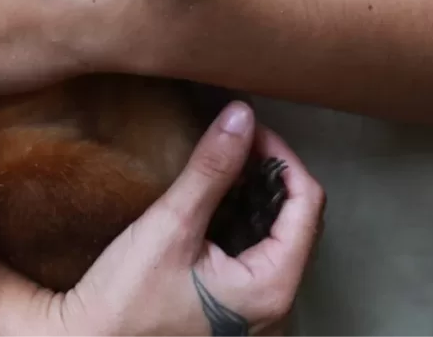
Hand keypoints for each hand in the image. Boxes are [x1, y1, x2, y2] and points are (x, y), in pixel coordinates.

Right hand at [0, 101, 321, 336]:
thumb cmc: (125, 303)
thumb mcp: (171, 226)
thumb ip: (211, 169)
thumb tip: (240, 118)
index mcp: (273, 288)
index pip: (306, 204)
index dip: (282, 157)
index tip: (250, 131)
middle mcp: (276, 308)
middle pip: (298, 222)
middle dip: (271, 175)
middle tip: (237, 143)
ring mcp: (257, 314)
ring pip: (279, 240)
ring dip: (257, 198)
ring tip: (227, 168)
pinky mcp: (235, 314)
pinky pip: (257, 260)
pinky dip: (245, 225)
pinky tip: (217, 207)